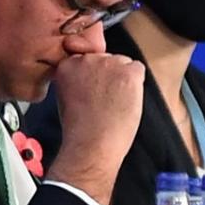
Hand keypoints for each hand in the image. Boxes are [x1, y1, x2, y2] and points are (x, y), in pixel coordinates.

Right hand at [46, 52, 144, 204]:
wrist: (91, 146)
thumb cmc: (80, 129)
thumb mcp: (66, 97)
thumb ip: (78, 78)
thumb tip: (96, 72)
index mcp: (68, 64)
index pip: (89, 59)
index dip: (94, 78)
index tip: (90, 95)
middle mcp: (86, 59)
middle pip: (108, 59)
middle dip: (110, 77)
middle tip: (103, 102)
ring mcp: (108, 64)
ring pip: (124, 64)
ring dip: (124, 81)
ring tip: (113, 105)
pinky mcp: (128, 73)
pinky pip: (138, 69)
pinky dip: (137, 86)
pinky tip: (126, 102)